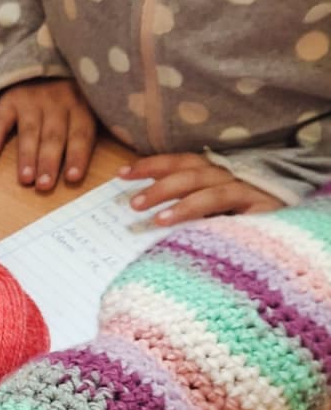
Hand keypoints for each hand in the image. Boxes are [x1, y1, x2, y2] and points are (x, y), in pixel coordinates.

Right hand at [0, 78, 98, 190]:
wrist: (41, 58)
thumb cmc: (66, 94)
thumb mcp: (87, 101)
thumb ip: (86, 129)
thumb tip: (90, 166)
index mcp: (79, 105)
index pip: (81, 133)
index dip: (78, 156)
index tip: (72, 177)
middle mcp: (56, 102)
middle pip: (54, 135)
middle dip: (49, 161)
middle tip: (44, 185)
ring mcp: (31, 100)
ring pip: (30, 131)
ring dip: (27, 156)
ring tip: (25, 179)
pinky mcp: (9, 99)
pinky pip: (0, 121)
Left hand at [120, 152, 283, 224]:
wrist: (288, 245)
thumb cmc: (243, 233)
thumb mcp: (209, 221)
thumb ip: (183, 215)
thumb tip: (143, 219)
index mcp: (215, 176)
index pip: (181, 164)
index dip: (152, 166)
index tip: (121, 174)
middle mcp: (230, 176)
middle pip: (189, 170)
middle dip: (157, 182)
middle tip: (129, 201)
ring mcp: (245, 188)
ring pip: (204, 183)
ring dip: (172, 196)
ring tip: (147, 215)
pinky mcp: (258, 204)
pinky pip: (223, 201)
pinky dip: (194, 209)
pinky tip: (171, 221)